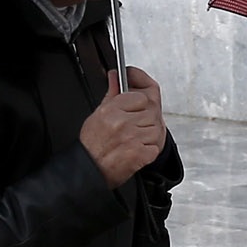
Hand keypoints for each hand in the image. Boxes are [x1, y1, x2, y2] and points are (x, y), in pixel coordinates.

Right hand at [79, 68, 165, 186]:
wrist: (89, 169)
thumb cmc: (92, 144)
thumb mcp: (98, 113)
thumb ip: (112, 93)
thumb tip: (115, 77)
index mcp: (112, 109)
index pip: (143, 96)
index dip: (142, 102)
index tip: (138, 106)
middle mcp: (122, 123)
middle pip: (153, 111)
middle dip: (147, 119)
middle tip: (136, 126)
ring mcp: (132, 138)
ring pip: (157, 129)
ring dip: (150, 135)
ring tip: (135, 139)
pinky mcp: (140, 154)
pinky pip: (156, 147)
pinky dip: (149, 149)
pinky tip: (137, 149)